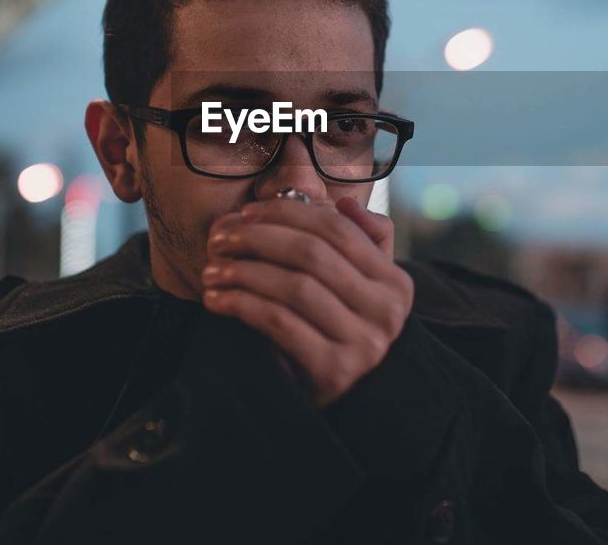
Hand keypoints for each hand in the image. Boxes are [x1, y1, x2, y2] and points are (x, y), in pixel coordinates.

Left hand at [201, 197, 414, 407]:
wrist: (350, 404)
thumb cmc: (345, 332)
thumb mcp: (364, 288)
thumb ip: (364, 241)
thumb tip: (345, 202)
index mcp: (395, 282)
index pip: (338, 230)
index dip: (289, 213)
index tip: (248, 211)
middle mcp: (386, 311)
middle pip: (313, 254)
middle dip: (259, 239)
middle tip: (220, 238)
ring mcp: (362, 343)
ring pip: (294, 287)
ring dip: (244, 272)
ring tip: (212, 270)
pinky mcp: (332, 370)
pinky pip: (279, 323)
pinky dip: (243, 305)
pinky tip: (217, 299)